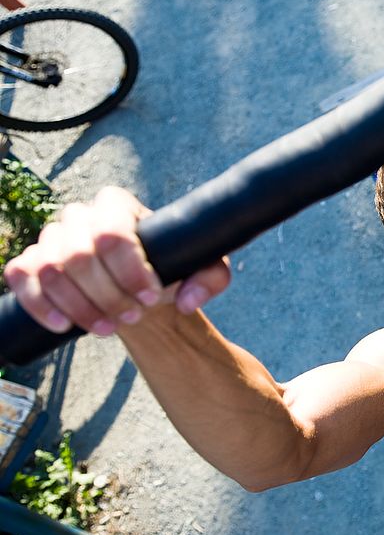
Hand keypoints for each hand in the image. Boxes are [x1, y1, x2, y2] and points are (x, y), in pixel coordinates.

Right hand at [3, 186, 230, 334]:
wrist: (139, 291)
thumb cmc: (171, 272)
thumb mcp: (203, 268)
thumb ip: (212, 277)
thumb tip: (188, 299)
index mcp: (117, 206)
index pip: (112, 231)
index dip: (129, 268)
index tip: (151, 295)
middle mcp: (80, 216)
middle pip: (79, 255)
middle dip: (107, 294)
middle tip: (134, 317)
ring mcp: (52, 239)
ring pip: (51, 270)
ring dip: (80, 307)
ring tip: (110, 328)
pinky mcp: (32, 264)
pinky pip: (21, 277)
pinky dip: (39, 304)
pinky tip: (63, 325)